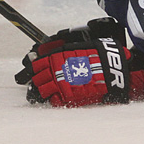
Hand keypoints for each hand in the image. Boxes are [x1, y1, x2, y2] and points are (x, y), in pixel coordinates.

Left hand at [25, 37, 143, 106]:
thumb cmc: (99, 53)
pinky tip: (52, 98)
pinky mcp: (68, 98)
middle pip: (35, 76)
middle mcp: (55, 70)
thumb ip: (63, 45)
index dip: (33, 65)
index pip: (36, 62)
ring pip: (40, 89)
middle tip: (30, 79)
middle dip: (32, 78)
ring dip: (39, 90)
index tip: (31, 66)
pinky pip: (52, 100)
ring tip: (39, 91)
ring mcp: (60, 85)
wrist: (113, 69)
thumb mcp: (80, 43)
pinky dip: (51, 99)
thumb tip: (45, 45)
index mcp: (57, 56)